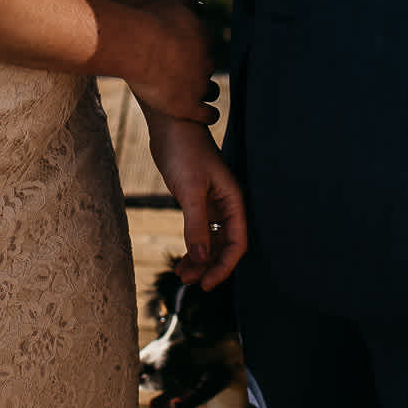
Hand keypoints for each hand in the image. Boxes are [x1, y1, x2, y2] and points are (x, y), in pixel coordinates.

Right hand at [127, 0, 218, 125]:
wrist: (137, 45)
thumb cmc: (149, 21)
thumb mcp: (173, 2)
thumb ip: (190, 3)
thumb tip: (201, 5)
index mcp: (205, 38)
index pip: (206, 47)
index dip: (195, 51)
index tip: (183, 54)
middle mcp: (207, 62)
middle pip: (208, 68)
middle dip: (197, 70)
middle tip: (181, 73)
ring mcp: (199, 85)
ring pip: (211, 91)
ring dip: (205, 92)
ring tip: (194, 94)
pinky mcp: (188, 106)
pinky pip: (207, 114)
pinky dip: (208, 115)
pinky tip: (205, 114)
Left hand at [146, 113, 247, 288]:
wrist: (170, 124)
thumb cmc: (184, 151)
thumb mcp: (190, 190)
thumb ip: (196, 225)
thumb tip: (202, 259)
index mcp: (233, 201)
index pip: (236, 242)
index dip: (224, 266)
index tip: (207, 284)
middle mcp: (226, 205)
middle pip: (224, 246)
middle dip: (209, 266)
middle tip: (189, 282)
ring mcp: (212, 204)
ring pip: (211, 241)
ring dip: (199, 259)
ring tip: (181, 275)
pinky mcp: (197, 201)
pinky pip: (199, 231)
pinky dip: (192, 247)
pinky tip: (181, 259)